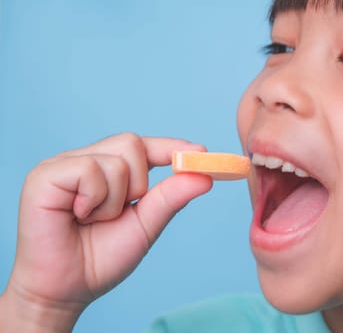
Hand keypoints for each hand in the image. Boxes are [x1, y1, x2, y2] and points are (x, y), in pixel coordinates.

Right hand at [1, 133, 212, 331]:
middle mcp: (85, 160)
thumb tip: (204, 175)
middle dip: (138, 184)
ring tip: (92, 220)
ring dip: (115, 200)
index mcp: (107, 170)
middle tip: (117, 213)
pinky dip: (95, 199)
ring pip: (116, 160)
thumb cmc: (101, 258)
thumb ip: (170, 198)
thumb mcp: (145, 225)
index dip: (171, 147)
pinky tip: (78, 216)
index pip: (143, 146)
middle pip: (132, 143)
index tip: (201, 153)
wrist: (66, 291)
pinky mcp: (45, 175)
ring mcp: (63, 165)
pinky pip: (90, 170)